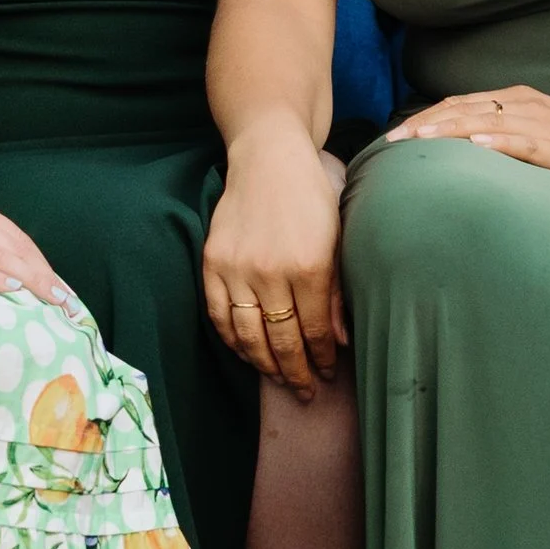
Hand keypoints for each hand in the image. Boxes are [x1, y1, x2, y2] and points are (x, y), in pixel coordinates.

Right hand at [202, 124, 343, 393]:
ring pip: (247, 335)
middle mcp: (270, 271)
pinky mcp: (212, 261)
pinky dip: (231, 339)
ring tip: (278, 377)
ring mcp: (237, 267)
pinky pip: (218, 315)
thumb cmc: (311, 196)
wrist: (269, 157)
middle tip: (306, 391)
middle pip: (281, 340)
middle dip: (296, 372)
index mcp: (309, 265)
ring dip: (264, 363)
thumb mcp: (336, 240)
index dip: (320, 359)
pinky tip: (246, 351)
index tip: (327, 373)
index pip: (313, 331)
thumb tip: (337, 342)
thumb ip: (335, 293)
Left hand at [386, 84, 549, 178]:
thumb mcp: (531, 132)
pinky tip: (478, 145)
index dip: (425, 117)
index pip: (458, 104)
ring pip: (488, 121)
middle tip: (393, 140)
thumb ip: (497, 134)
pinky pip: (526, 142)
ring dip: (451, 129)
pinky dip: (500, 141)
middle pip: (464, 109)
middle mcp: (523, 105)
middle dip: (426, 124)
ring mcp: (543, 124)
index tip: (394, 135)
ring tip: (421, 139)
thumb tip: (456, 149)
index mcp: (513, 100)